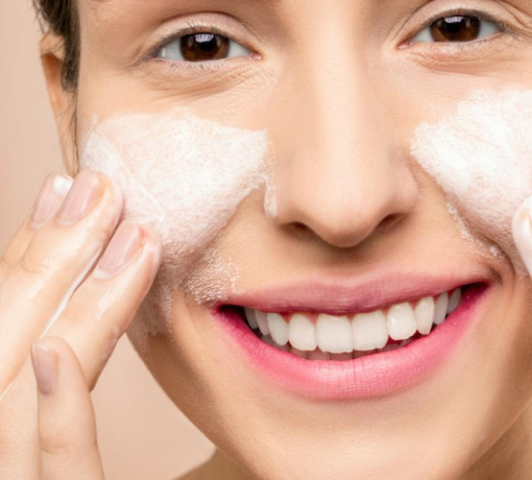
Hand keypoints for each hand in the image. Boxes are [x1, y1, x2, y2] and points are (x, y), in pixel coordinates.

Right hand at [0, 169, 160, 477]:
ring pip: (21, 384)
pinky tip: (53, 355)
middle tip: (100, 188)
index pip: (11, 327)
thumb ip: (57, 396)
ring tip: (125, 233)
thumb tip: (75, 326)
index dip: (31, 257)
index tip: (61, 194)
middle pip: (10, 338)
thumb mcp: (48, 437)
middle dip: (53, 257)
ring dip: (70, 301)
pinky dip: (53, 413)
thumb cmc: (56, 467)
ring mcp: (10, 478)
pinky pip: (57, 469)